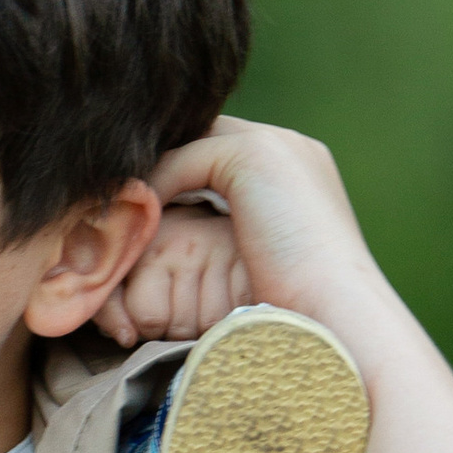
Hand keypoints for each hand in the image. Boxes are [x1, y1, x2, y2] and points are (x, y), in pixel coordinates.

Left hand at [93, 203, 252, 347]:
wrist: (196, 217)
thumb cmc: (153, 254)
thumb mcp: (121, 276)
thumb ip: (111, 309)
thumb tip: (126, 339)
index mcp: (151, 252)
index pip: (150, 318)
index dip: (148, 329)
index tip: (151, 317)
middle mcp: (188, 249)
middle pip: (182, 326)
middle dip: (175, 332)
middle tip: (175, 314)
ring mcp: (222, 253)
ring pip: (212, 324)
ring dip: (202, 329)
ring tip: (196, 310)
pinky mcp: (248, 261)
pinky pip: (239, 311)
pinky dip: (228, 318)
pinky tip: (218, 303)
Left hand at [139, 117, 388, 338]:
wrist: (335, 316)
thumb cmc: (302, 310)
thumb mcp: (263, 263)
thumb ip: (235, 235)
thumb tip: (187, 240)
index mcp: (299, 168)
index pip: (222, 150)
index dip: (179, 171)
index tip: (140, 205)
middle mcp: (290, 146)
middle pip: (204, 136)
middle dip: (162, 163)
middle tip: (117, 197)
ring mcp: (276, 145)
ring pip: (189, 144)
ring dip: (152, 175)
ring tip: (116, 209)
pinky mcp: (253, 155)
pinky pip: (183, 161)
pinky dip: (157, 189)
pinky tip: (139, 223)